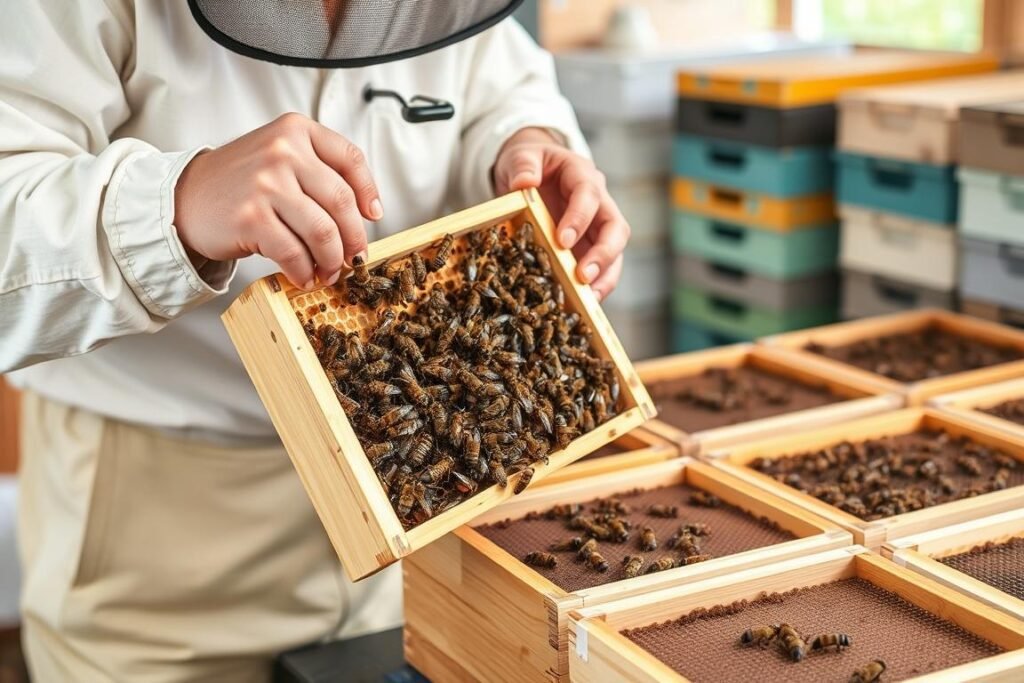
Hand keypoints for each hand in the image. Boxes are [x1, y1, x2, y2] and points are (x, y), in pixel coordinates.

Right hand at [174, 113, 382, 289]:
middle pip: (342, 202)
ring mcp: (266, 183)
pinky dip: (304, 271)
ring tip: (328, 271)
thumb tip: (362, 215)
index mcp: (295, 130)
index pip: (350, 158)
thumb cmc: (237, 182)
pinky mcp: (252, 218)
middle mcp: (283, 151)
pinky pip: (295, 253)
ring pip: (323, 232)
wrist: (184, 199)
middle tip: (353, 257)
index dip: (369, 191)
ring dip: (331, 260)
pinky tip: (303, 275)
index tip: (373, 216)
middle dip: (353, 238)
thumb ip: (317, 171)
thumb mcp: (278, 155)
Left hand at [493, 128, 628, 300]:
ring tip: (588, 299)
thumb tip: (524, 182)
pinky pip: (601, 268)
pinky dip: (595, 286)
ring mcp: (597, 227)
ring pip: (615, 253)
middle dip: (603, 254)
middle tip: (583, 276)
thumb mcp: (521, 155)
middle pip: (616, 228)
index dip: (580, 218)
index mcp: (582, 175)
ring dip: (604, 277)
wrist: (531, 171)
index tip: (563, 240)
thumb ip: (523, 165)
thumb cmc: (529, 162)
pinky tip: (582, 304)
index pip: (589, 195)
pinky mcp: (590, 247)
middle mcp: (599, 202)